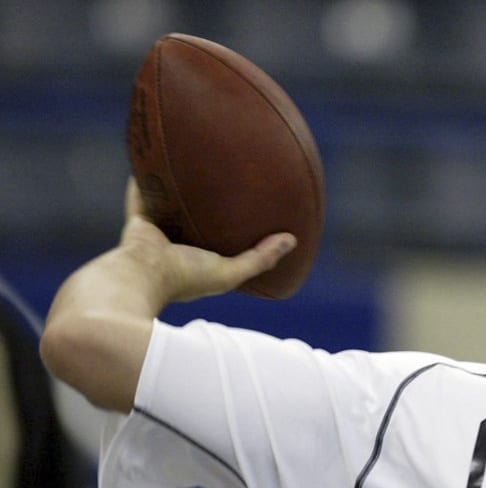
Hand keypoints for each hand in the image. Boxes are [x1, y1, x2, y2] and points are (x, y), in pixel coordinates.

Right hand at [121, 178, 295, 304]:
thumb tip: (292, 239)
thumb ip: (260, 258)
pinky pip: (142, 193)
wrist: (140, 274)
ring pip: (170, 205)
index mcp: (196, 262)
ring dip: (179, 189)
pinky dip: (146, 178)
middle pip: (195, 220)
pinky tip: (153, 157)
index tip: (250, 213)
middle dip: (207, 204)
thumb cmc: (185, 277)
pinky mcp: (138, 218)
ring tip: (193, 165)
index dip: (233, 230)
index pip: (219, 243)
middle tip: (225, 181)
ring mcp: (156, 232)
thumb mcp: (230, 272)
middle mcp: (176, 246)